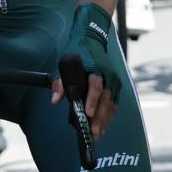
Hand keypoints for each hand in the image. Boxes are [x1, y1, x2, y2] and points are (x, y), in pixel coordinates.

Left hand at [50, 2, 120, 139]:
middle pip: (106, 99)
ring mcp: (114, 81)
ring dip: (105, 120)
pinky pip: (114, 104)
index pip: (96, 85)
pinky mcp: (116, 86)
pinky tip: (103, 126)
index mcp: (95, 68)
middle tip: (93, 133)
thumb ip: (60, 82)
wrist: (93, 37)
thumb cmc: (77, 51)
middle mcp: (108, 75)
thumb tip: (55, 100)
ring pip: (112, 104)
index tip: (88, 113)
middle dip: (100, 118)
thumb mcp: (64, 62)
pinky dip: (109, 116)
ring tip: (98, 134)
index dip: (93, 100)